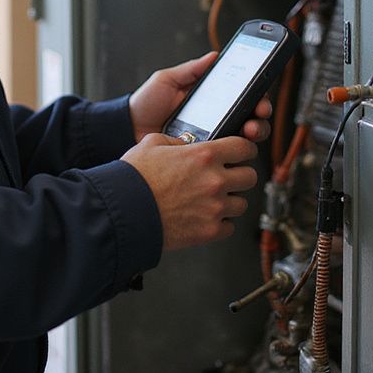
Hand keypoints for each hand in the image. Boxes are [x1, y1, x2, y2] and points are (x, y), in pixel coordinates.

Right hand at [122, 134, 258, 250]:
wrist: (122, 212)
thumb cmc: (134, 178)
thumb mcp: (152, 143)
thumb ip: (176, 140)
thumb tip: (186, 145)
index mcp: (204, 155)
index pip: (244, 147)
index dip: (244, 149)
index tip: (241, 153)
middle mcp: (214, 180)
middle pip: (250, 176)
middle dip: (240, 175)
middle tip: (227, 177)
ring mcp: (214, 208)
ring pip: (242, 204)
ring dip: (230, 200)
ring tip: (212, 200)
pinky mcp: (209, 231)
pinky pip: (229, 227)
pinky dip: (220, 223)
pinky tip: (205, 217)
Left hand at [129, 51, 271, 143]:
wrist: (127, 129)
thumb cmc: (145, 103)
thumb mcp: (166, 80)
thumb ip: (190, 70)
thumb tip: (214, 55)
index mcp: (210, 100)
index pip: (241, 97)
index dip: (257, 96)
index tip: (260, 96)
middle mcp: (215, 119)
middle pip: (250, 118)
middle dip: (260, 116)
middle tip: (257, 115)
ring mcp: (210, 139)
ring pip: (243, 140)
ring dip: (253, 134)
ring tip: (248, 131)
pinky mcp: (202, 157)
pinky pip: (224, 157)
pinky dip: (234, 153)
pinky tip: (233, 148)